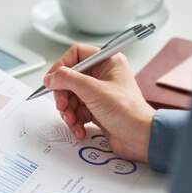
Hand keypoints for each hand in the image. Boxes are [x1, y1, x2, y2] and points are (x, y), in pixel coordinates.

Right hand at [43, 44, 154, 161]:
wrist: (140, 138)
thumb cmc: (128, 112)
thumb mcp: (93, 90)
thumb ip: (68, 80)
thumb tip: (51, 77)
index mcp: (107, 62)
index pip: (76, 55)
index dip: (61, 67)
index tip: (52, 80)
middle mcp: (103, 76)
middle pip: (70, 79)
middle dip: (63, 95)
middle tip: (62, 105)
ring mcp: (100, 93)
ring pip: (72, 97)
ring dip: (68, 111)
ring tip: (72, 120)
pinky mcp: (97, 110)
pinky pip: (78, 111)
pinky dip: (75, 121)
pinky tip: (80, 128)